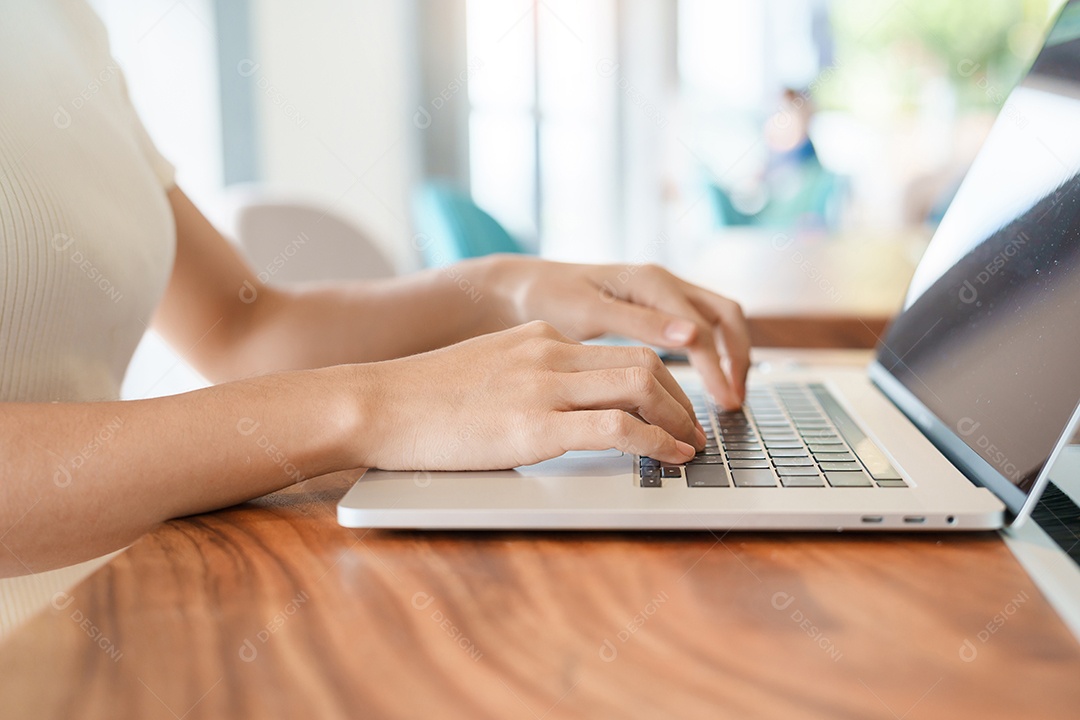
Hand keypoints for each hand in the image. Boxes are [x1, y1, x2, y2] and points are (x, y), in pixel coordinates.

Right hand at [351, 322, 705, 469]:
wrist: (376, 403)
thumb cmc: (420, 398)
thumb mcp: (484, 369)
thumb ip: (525, 377)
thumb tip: (556, 407)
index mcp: (539, 338)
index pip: (618, 350)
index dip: (660, 380)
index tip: (673, 404)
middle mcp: (549, 352)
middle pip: (644, 361)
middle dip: (683, 397)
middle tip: (695, 428)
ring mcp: (543, 386)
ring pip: (643, 384)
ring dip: (680, 418)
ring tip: (692, 447)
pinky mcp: (535, 426)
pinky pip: (617, 427)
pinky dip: (656, 442)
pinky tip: (670, 458)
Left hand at [488, 256, 750, 409]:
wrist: (522, 285)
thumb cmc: (548, 296)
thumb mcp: (589, 311)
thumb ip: (640, 321)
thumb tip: (693, 336)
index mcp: (652, 282)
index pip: (705, 330)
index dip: (719, 370)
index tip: (725, 405)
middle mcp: (663, 283)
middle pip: (726, 317)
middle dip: (738, 359)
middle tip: (734, 404)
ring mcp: (660, 294)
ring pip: (716, 321)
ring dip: (728, 357)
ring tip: (726, 400)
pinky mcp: (652, 308)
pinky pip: (696, 327)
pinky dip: (709, 355)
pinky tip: (701, 385)